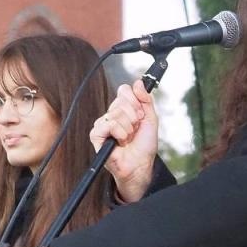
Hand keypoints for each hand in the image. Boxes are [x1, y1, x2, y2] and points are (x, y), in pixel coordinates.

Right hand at [91, 79, 158, 203]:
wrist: (140, 165)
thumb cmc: (144, 145)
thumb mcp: (150, 118)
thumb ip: (146, 99)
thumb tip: (138, 82)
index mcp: (123, 109)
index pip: (124, 90)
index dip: (135, 100)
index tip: (141, 115)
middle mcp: (111, 114)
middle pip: (121, 100)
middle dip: (134, 116)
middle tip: (135, 129)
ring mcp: (102, 124)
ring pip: (116, 113)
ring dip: (128, 128)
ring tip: (128, 138)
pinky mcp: (96, 135)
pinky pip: (108, 124)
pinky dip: (120, 133)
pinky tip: (120, 142)